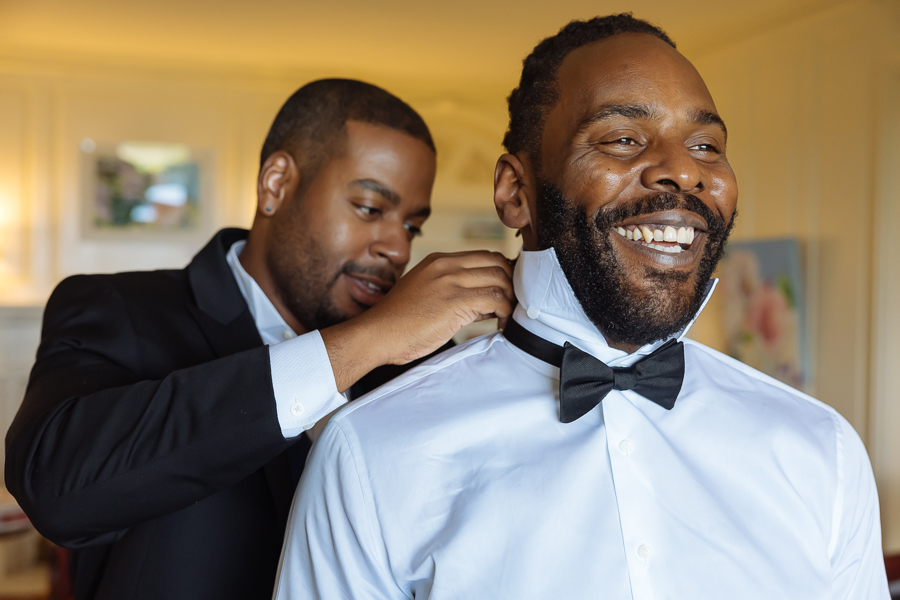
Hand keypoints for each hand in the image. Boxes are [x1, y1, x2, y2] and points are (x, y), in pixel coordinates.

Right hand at [321, 251, 514, 390]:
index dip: (501, 273)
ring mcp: (451, 281)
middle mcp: (446, 265)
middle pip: (497, 263)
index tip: (506, 291)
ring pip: (499, 279)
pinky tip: (501, 324)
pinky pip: (495, 299)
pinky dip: (505, 312)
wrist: (376, 334)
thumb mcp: (426, 294)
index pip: (484, 256)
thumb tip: (487, 302)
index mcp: (438, 260)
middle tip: (512, 304)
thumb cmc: (398, 322)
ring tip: (506, 316)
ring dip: (510, 299)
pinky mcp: (455, 301)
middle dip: (510, 283)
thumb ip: (455, 292)